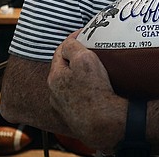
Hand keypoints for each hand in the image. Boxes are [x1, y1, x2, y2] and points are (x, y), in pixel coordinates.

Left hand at [47, 32, 125, 150]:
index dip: (72, 40)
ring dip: (78, 78)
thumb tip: (68, 42)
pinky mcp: (73, 118)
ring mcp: (62, 107)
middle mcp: (54, 93)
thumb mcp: (84, 59)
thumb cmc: (95, 91)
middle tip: (90, 54)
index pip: (60, 51)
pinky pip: (76, 99)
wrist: (104, 124)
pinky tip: (94, 93)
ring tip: (93, 74)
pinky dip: (83, 93)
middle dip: (74, 60)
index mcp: (54, 77)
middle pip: (63, 69)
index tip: (84, 35)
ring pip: (69, 85)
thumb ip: (72, 47)